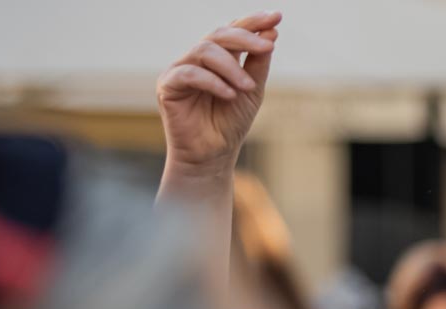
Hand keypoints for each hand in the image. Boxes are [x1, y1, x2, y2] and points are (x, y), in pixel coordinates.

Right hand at [156, 11, 279, 175]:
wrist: (213, 155)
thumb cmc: (230, 123)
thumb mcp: (252, 90)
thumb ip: (258, 63)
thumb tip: (271, 34)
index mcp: (217, 57)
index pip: (233, 30)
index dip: (253, 22)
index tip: (277, 17)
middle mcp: (197, 58)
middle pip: (219, 34)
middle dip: (245, 37)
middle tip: (267, 46)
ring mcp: (180, 69)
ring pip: (205, 50)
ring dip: (231, 66)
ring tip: (247, 86)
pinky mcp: (168, 85)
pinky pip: (190, 73)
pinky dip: (213, 82)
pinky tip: (230, 94)